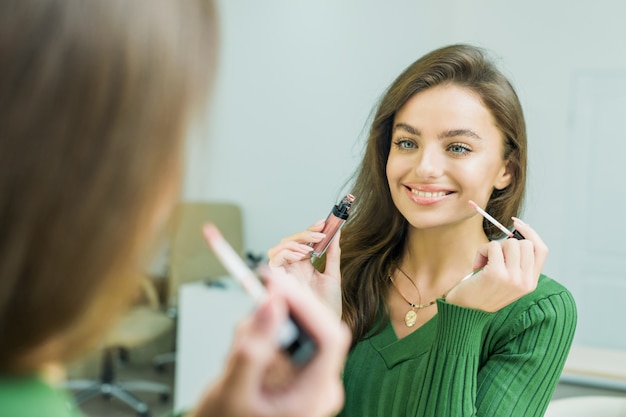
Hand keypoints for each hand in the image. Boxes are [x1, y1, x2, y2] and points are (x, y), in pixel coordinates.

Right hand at [193, 267, 350, 416]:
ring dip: (269, 324)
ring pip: (300, 329)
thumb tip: (273, 302)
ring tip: (238, 344)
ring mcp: (308, 379)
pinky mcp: (294, 373)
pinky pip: (287, 339)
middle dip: (286, 308)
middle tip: (259, 287)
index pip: (330, 338)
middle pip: (317, 328)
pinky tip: (241, 351)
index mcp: (314, 396)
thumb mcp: (231, 392)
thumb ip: (253, 348)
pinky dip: (264, 335)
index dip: (306, 304)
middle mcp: (319, 386)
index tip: (277, 283)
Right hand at [267, 220, 342, 315]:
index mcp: (304, 265)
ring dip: (294, 243)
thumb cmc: (329, 305)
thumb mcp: (333, 275)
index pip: (302, 242)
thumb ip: (332, 254)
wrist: (328, 324)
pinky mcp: (277, 282)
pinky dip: (287, 253)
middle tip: (320, 233)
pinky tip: (302, 255)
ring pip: (277, 248)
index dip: (310, 230)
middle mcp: (292, 269)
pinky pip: (274, 261)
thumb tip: (336, 232)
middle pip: (288, 242)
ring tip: (310, 248)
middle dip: (303, 234)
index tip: (324, 222)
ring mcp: (284, 275)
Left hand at [445, 217, 547, 311]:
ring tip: (484, 263)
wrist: (464, 311)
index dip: (531, 233)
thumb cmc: (482, 290)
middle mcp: (525, 282)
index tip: (517, 223)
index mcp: (530, 282)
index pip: (541, 250)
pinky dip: (482, 251)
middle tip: (493, 257)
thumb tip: (517, 231)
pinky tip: (477, 266)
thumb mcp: (506, 279)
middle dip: (506, 243)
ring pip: (509, 243)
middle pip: (524, 243)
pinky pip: (493, 246)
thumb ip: (517, 262)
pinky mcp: (496, 274)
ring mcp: (512, 278)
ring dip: (492, 247)